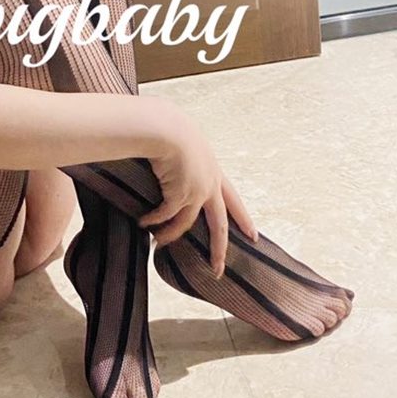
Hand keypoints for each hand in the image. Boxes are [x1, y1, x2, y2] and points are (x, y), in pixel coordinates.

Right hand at [139, 103, 257, 276]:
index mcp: (214, 171)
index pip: (233, 200)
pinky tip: (142, 223)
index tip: (254, 236)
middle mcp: (209, 185)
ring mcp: (195, 192)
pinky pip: (164, 217)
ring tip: (157, 243)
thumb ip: (186, 156)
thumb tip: (173, 162)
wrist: (166, 128)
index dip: (243, 218)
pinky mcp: (179, 196)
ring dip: (169, 236)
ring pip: (185, 225)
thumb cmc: (170, 126)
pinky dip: (153, 221)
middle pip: (219, 224)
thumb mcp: (186, 141)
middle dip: (219, 249)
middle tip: (218, 271)